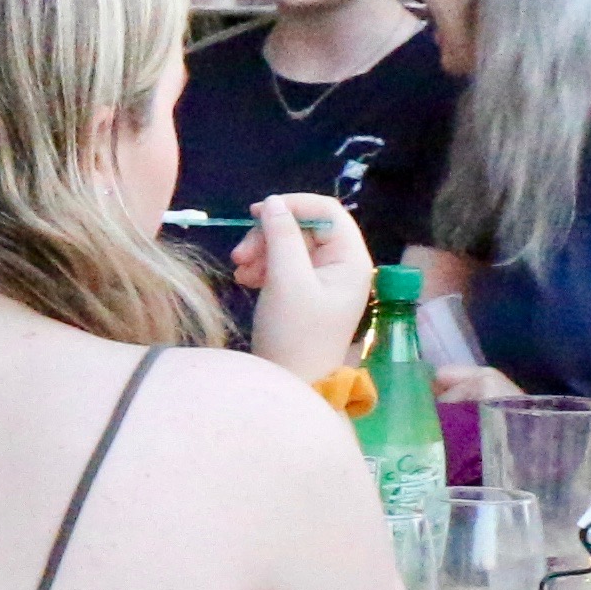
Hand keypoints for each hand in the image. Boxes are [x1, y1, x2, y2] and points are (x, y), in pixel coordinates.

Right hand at [239, 190, 376, 377]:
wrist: (293, 386)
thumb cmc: (295, 335)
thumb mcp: (286, 281)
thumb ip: (281, 237)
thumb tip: (273, 202)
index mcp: (351, 259)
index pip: (327, 210)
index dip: (293, 205)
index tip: (255, 212)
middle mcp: (342, 265)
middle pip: (305, 227)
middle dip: (270, 234)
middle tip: (239, 254)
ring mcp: (324, 280)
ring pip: (291, 245)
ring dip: (262, 251)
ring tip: (240, 272)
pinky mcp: (306, 294)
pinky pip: (285, 265)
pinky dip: (264, 267)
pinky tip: (245, 281)